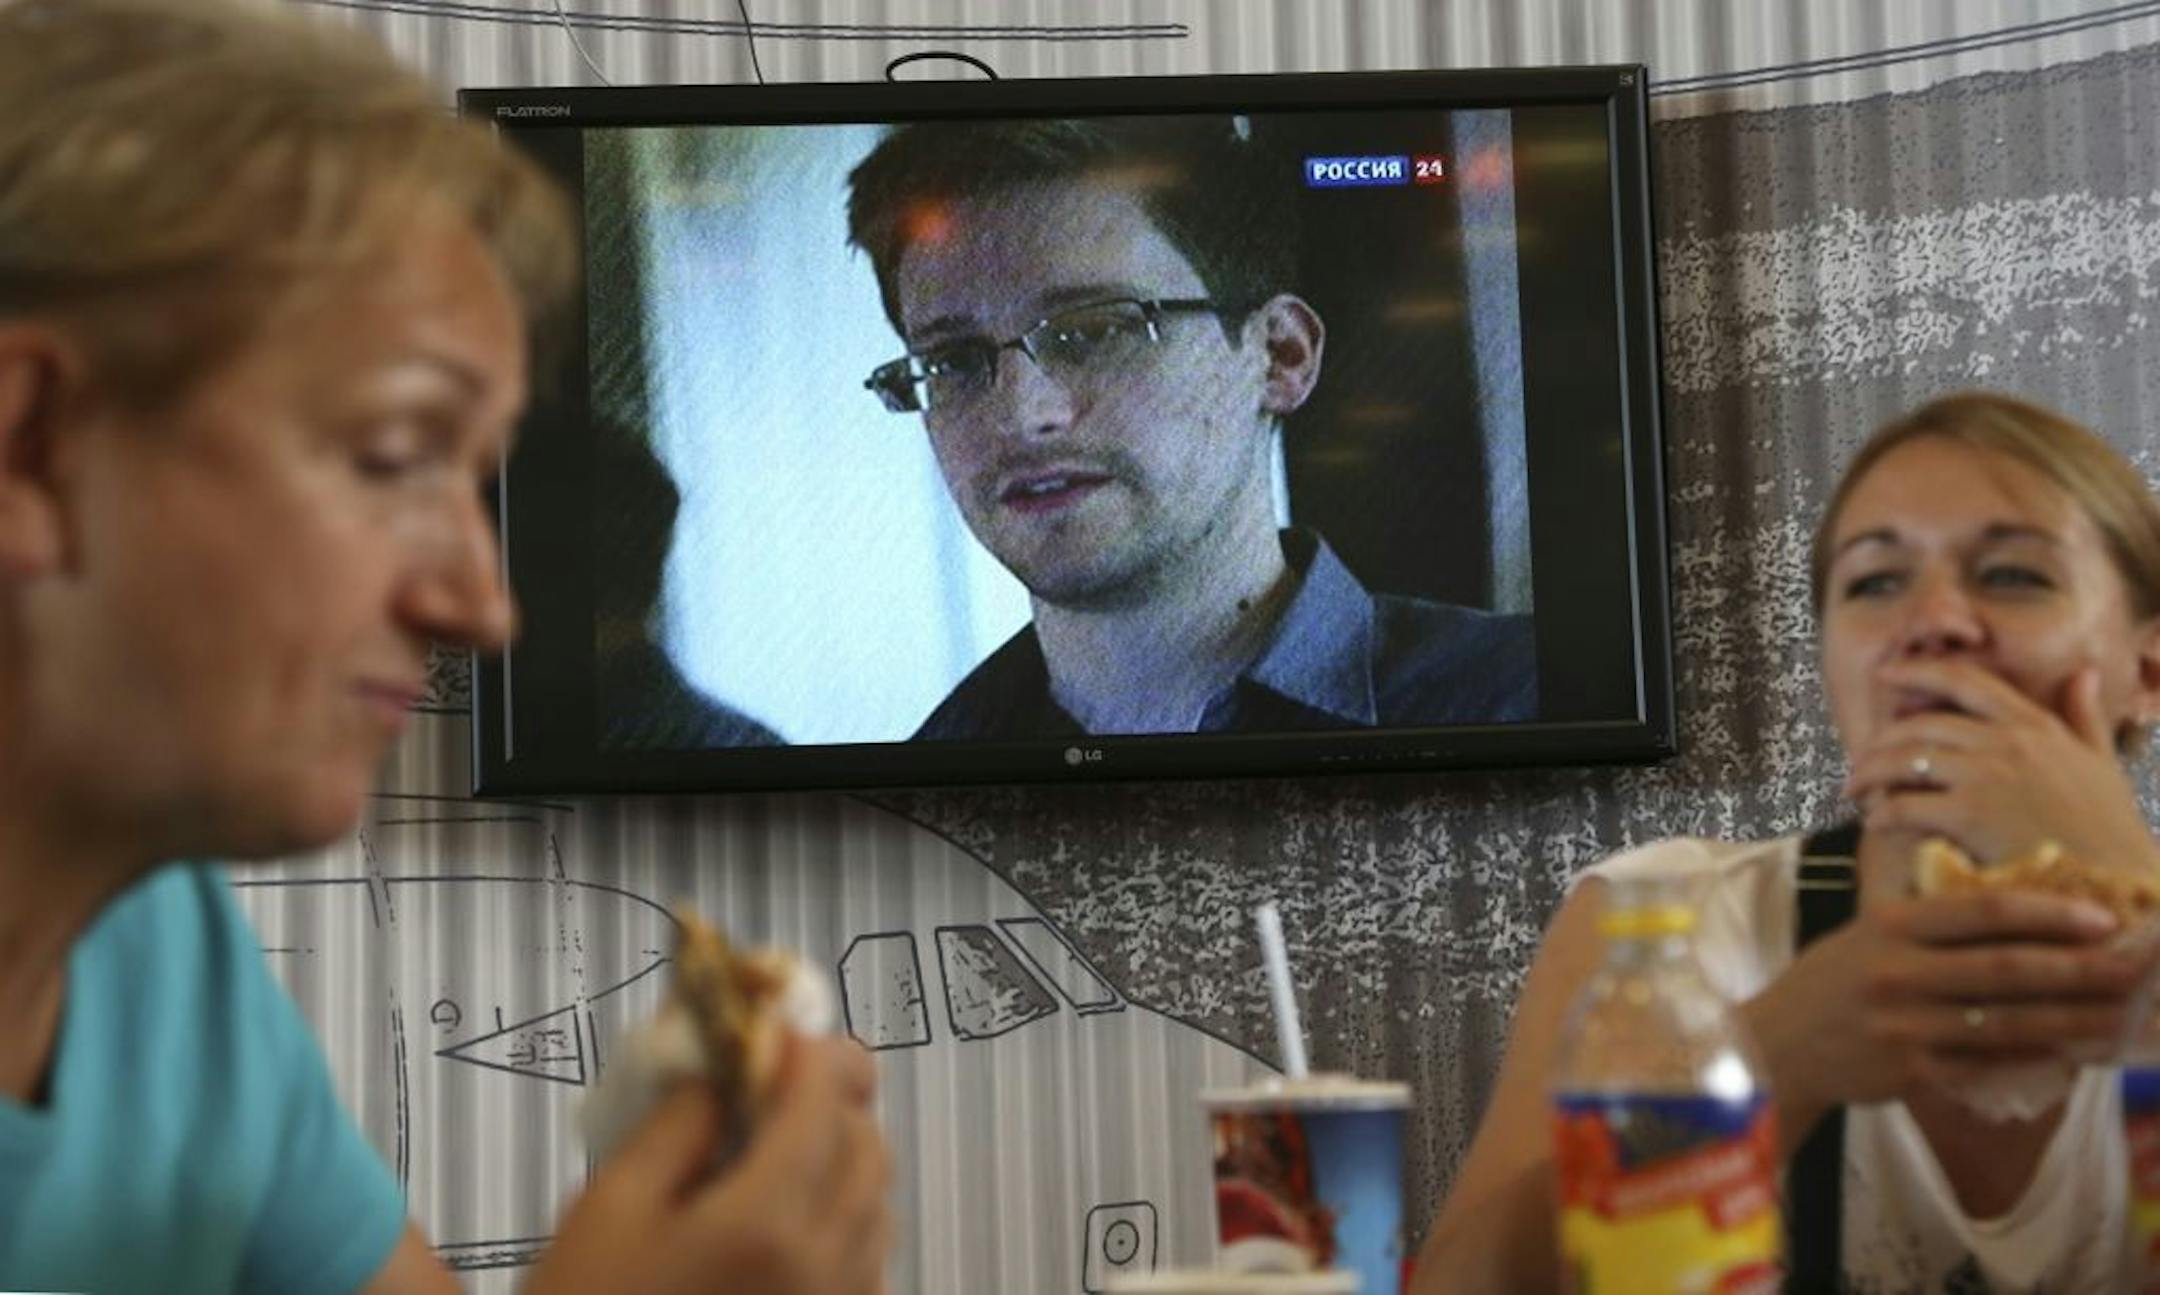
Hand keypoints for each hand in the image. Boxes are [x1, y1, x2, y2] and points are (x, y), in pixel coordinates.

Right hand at [524, 1035, 890, 1294]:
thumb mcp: (609, 1207)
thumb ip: (679, 1126)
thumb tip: (725, 1070)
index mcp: (766, 1222)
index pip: (823, 1101)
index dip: (809, 1051)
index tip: (782, 1028)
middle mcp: (825, 1265)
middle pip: (869, 1147)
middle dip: (834, 1099)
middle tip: (781, 1080)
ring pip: (879, 1203)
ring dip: (846, 1157)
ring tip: (782, 1147)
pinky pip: (868, 1260)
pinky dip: (847, 1218)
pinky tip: (789, 1219)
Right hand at [1741, 886, 2148, 1132]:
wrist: (1773, 1046)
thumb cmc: (1830, 983)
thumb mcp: (1867, 934)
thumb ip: (1930, 925)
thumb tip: (2022, 916)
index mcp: (1889, 924)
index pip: (1982, 911)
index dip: (2048, 913)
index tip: (2104, 917)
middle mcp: (1897, 971)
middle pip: (2006, 969)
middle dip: (2079, 968)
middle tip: (2134, 968)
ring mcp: (1904, 1025)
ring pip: (2006, 1022)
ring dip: (2072, 1020)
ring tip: (2119, 1016)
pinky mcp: (1910, 1070)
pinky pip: (1986, 1064)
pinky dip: (2033, 1059)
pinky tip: (2070, 1053)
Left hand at [1844, 660, 2159, 875]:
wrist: (2114, 882)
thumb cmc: (2109, 829)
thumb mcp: (2101, 763)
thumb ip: (2084, 717)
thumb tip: (2084, 673)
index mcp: (2034, 725)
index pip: (1964, 681)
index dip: (1917, 671)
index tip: (1884, 675)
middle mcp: (2006, 741)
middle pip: (1920, 725)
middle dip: (1880, 741)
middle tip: (1860, 760)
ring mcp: (1986, 775)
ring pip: (1903, 760)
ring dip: (1869, 774)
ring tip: (1855, 791)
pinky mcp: (1969, 815)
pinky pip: (1904, 805)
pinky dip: (1881, 813)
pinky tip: (1873, 823)